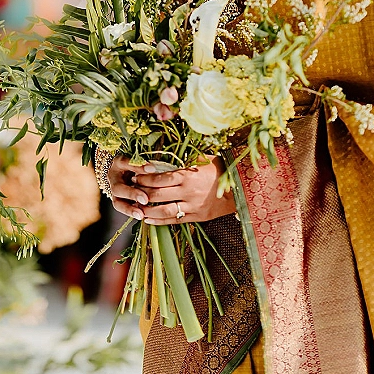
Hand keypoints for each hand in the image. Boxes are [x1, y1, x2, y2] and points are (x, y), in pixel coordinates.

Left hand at [108, 155, 235, 224]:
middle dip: (143, 192)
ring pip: (164, 211)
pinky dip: (159, 221)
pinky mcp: (197, 217)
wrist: (240, 187)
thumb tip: (164, 152)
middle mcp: (188, 192)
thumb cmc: (219, 168)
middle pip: (158, 195)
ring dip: (147, 210)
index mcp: (188, 175)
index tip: (136, 175)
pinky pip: (175, 221)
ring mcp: (193, 206)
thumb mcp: (202, 158)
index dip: (146, 178)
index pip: (160, 178)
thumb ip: (183, 159)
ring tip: (135, 208)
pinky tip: (148, 219)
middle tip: (132, 189)